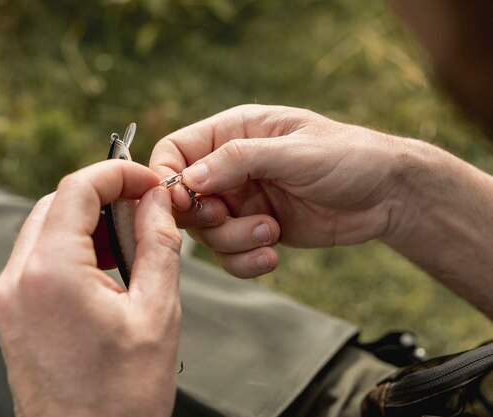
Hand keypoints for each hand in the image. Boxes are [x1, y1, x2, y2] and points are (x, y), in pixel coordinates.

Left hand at [0, 160, 181, 416]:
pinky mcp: (12, 314)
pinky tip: (106, 270)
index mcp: (50, 273)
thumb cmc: (121, 399)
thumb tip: (157, 200)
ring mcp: (8, 299)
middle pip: (56, 204)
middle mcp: (17, 280)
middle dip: (103, 196)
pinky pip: (38, 259)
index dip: (118, 173)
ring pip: (45, 229)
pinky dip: (71, 250)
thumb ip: (158, 244)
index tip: (148, 181)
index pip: (77, 188)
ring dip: (87, 223)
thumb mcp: (156, 313)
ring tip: (130, 244)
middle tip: (144, 209)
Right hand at [150, 104, 408, 277]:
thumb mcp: (295, 151)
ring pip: (207, 233)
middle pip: (185, 199)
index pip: (175, 151)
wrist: (388, 196)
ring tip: (272, 233)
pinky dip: (245, 262)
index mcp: (233, 132)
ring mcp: (242, 202)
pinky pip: (230, 255)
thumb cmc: (348, 157)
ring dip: (234, 241)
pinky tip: (273, 257)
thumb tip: (188, 179)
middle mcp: (231, 168)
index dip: (167, 178)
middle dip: (207, 219)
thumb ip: (239, 159)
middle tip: (235, 220)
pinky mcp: (256, 231)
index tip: (185, 203)